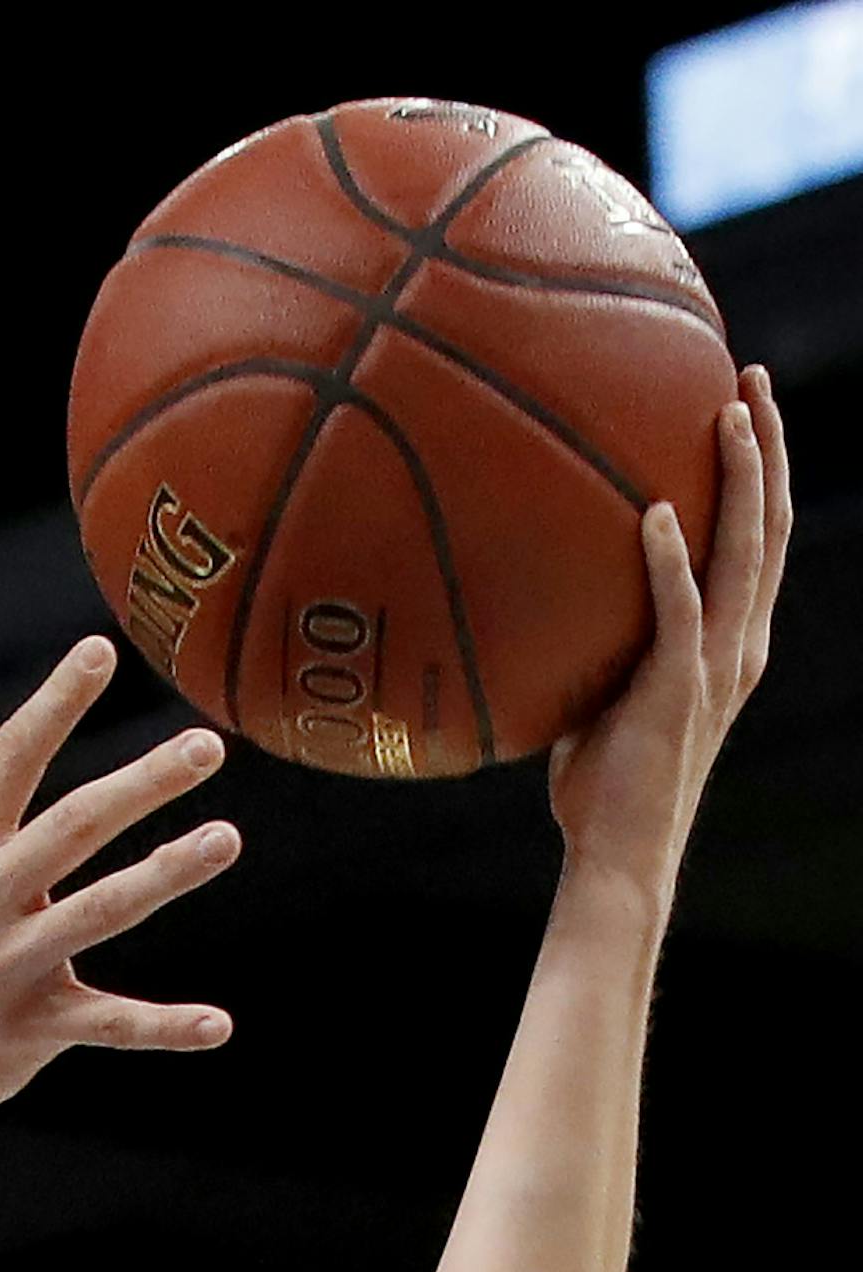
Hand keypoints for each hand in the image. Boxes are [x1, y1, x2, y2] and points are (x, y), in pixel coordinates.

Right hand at [0, 639, 240, 1136]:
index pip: (10, 763)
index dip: (54, 705)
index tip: (100, 651)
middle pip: (72, 827)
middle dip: (140, 784)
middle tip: (207, 745)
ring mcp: (6, 965)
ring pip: (98, 910)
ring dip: (165, 874)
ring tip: (226, 839)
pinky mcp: (29, 1029)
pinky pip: (106, 1025)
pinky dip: (163, 1028)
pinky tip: (218, 1025)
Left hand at [548, 365, 789, 909]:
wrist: (618, 851)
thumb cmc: (604, 780)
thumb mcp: (607, 688)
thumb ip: (600, 635)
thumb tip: (543, 585)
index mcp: (733, 640)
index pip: (761, 537)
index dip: (765, 468)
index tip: (747, 403)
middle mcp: (740, 643)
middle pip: (770, 525)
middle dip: (768, 446)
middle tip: (752, 377)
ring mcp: (715, 665)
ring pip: (744, 553)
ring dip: (741, 480)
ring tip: (727, 415)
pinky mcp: (678, 690)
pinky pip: (679, 612)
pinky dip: (671, 561)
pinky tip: (657, 513)